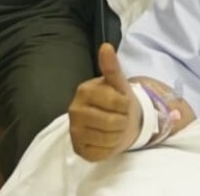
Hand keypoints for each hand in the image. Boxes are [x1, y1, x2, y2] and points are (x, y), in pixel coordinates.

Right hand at [68, 43, 141, 161]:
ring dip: (117, 136)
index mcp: (84, 91)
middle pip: (111, 123)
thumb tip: (106, 46)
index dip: (125, 105)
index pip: (116, 102)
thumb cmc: (118, 101)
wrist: (117, 121)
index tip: (123, 103)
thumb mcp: (119, 84)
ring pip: (107, 139)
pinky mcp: (78, 149)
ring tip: (114, 128)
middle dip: (122, 122)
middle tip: (120, 117)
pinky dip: (109, 149)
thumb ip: (112, 67)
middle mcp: (74, 110)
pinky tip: (106, 140)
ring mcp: (74, 131)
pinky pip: (101, 153)